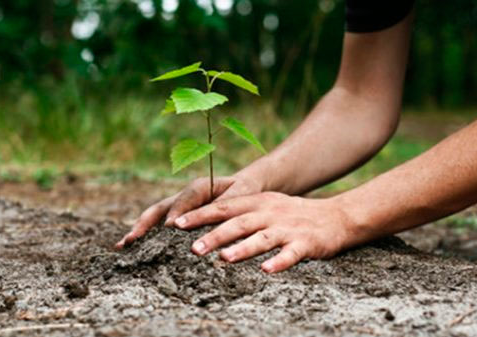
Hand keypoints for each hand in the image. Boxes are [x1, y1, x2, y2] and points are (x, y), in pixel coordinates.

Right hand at [115, 174, 261, 248]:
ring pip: (154, 218)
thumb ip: (227, 203)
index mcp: (199, 187)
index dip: (177, 212)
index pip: (184, 200)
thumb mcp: (242, 193)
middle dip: (145, 224)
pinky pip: (158, 226)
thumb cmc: (245, 190)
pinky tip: (131, 250)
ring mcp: (177, 207)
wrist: (243, 187)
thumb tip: (214, 218)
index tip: (170, 227)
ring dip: (138, 231)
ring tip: (122, 246)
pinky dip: (145, 236)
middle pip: (159, 209)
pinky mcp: (177, 218)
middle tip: (132, 239)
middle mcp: (183, 197)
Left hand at [173, 192, 353, 272]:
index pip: (223, 207)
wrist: (336, 216)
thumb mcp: (265, 206)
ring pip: (262, 238)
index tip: (177, 224)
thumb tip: (202, 222)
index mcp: (257, 202)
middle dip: (215, 235)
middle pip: (238, 223)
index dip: (200, 215)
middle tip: (193, 248)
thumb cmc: (292, 214)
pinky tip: (266, 271)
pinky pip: (291, 254)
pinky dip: (279, 262)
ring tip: (224, 259)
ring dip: (242, 248)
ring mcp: (288, 228)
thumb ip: (238, 212)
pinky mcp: (306, 243)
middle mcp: (269, 213)